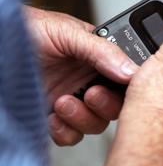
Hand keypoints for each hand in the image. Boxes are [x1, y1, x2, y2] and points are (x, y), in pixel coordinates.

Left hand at [24, 6, 137, 145]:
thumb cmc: (29, 29)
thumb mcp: (68, 32)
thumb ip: (102, 50)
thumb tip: (130, 69)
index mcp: (100, 57)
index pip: (127, 77)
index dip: (129, 87)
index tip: (125, 89)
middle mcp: (89, 79)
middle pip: (116, 106)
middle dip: (106, 105)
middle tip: (90, 94)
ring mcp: (73, 99)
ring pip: (96, 124)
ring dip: (82, 118)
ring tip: (63, 102)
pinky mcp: (54, 117)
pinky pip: (71, 136)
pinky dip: (65, 131)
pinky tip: (53, 116)